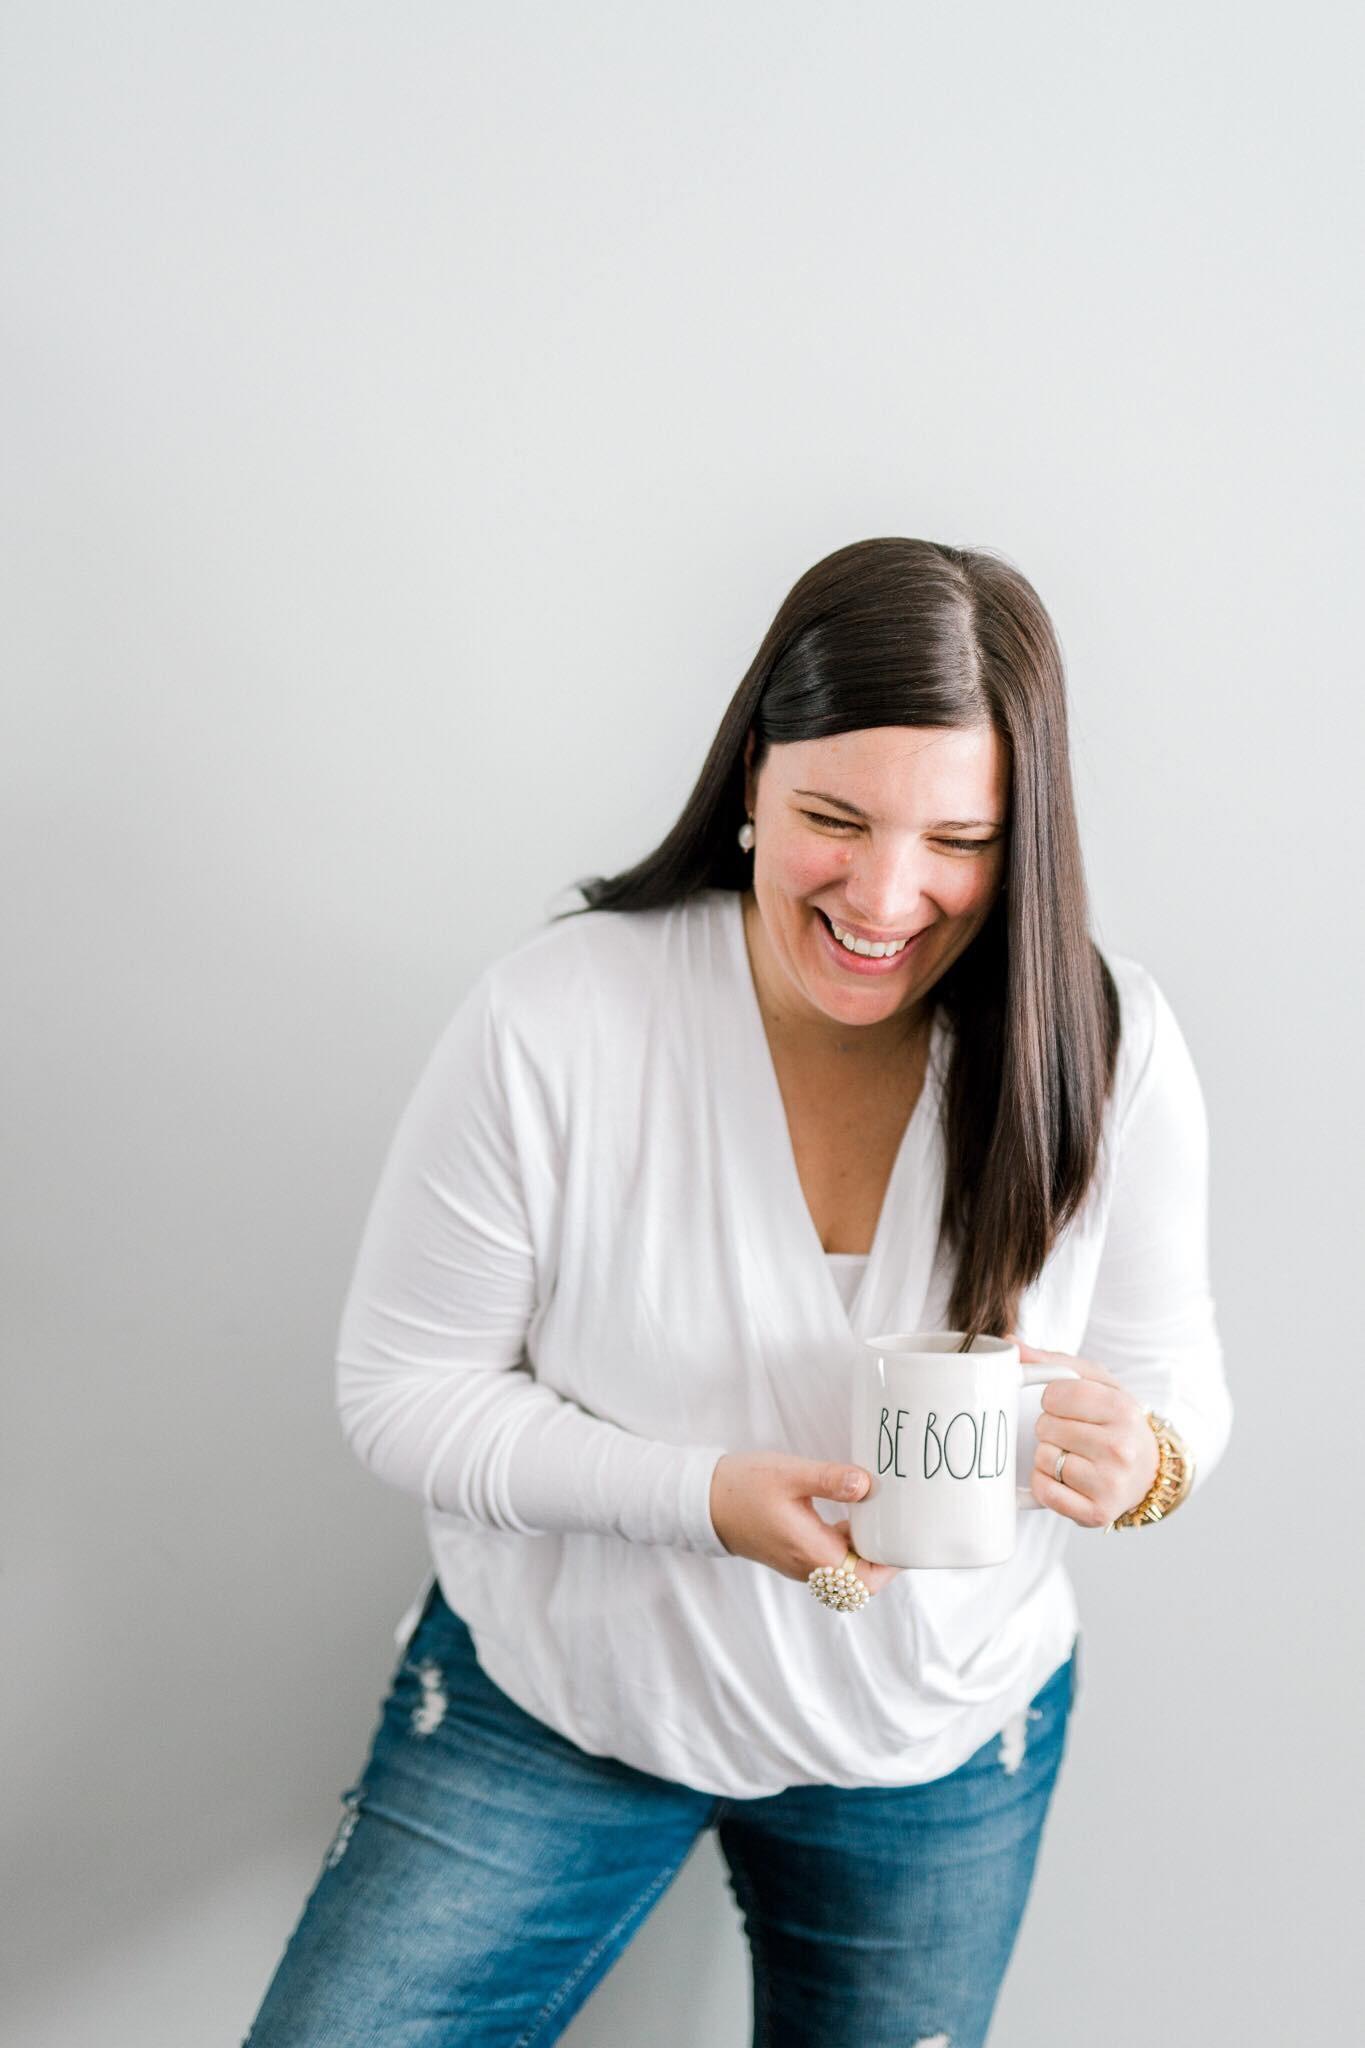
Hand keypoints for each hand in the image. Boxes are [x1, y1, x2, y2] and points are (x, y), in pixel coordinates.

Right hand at [708, 1451, 902, 1595]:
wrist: (703, 1500)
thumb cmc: (742, 1487)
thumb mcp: (789, 1475)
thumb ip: (830, 1480)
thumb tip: (867, 1484)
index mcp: (811, 1553)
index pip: (864, 1582)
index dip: (891, 1567)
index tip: (904, 1539)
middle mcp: (808, 1567)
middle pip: (859, 1580)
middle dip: (883, 1557)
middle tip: (899, 1524)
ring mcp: (799, 1563)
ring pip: (845, 1571)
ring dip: (865, 1550)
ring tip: (882, 1516)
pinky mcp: (793, 1553)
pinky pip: (830, 1560)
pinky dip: (847, 1544)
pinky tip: (851, 1514)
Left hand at [1009, 1334, 1159, 1528]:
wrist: (1147, 1470)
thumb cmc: (1114, 1420)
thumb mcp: (1095, 1381)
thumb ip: (1052, 1360)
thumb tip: (1009, 1344)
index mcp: (1122, 1409)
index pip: (1055, 1395)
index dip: (1052, 1400)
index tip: (1068, 1407)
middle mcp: (1121, 1448)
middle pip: (1045, 1427)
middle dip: (1050, 1427)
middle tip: (1072, 1433)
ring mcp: (1110, 1484)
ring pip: (1043, 1458)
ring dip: (1048, 1455)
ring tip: (1073, 1454)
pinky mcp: (1096, 1513)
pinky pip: (1044, 1491)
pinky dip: (1045, 1483)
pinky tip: (1065, 1478)